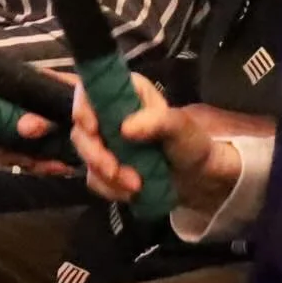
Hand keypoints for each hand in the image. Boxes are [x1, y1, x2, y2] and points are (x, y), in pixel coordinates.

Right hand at [67, 73, 237, 213]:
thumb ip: (158, 121)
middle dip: (96, 154)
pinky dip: (110, 189)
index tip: (92, 129)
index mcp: (128, 94)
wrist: (199, 177)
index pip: (91, 90)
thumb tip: (125, 128)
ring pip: (86, 158)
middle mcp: (111, 116)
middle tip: (114, 171)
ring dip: (107, 176)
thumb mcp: (181, 127)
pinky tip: (131, 192)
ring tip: (136, 186)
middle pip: (81, 129)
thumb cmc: (192, 143)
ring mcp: (106, 143)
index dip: (83, 107)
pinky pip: (95, 179)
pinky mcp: (106, 167)